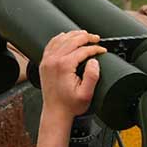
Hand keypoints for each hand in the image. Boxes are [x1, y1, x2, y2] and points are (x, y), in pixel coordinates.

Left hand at [35, 31, 106, 146]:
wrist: (55, 112)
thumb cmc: (69, 105)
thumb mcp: (86, 94)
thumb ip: (92, 76)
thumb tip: (94, 60)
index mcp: (64, 66)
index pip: (82, 50)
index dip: (95, 48)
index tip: (102, 50)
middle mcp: (54, 61)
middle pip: (72, 40)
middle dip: (86, 37)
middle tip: (96, 38)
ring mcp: (47, 61)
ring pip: (61, 39)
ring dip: (74, 35)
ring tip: (85, 35)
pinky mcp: (44, 63)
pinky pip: (51, 44)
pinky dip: (59, 38)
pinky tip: (66, 37)